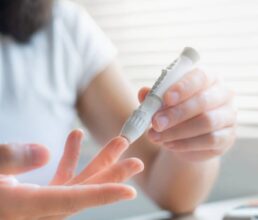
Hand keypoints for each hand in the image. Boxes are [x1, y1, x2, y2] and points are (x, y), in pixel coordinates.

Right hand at [0, 130, 143, 219]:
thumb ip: (7, 160)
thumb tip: (44, 151)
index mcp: (24, 207)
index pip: (71, 200)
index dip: (102, 195)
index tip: (130, 190)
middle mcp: (35, 209)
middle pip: (82, 191)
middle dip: (111, 174)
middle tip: (136, 161)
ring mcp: (35, 204)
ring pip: (74, 184)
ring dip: (96, 162)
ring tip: (118, 142)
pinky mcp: (31, 196)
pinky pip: (57, 180)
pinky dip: (69, 160)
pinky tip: (75, 138)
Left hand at [139, 68, 235, 161]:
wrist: (188, 139)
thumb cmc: (176, 112)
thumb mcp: (163, 103)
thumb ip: (155, 96)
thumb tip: (144, 92)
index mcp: (209, 78)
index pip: (200, 77)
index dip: (183, 87)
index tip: (166, 98)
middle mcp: (224, 94)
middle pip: (203, 101)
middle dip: (176, 113)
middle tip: (156, 123)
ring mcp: (229, 116)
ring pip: (207, 122)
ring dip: (178, 131)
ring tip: (156, 136)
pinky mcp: (229, 137)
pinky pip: (210, 140)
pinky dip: (186, 144)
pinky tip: (169, 145)